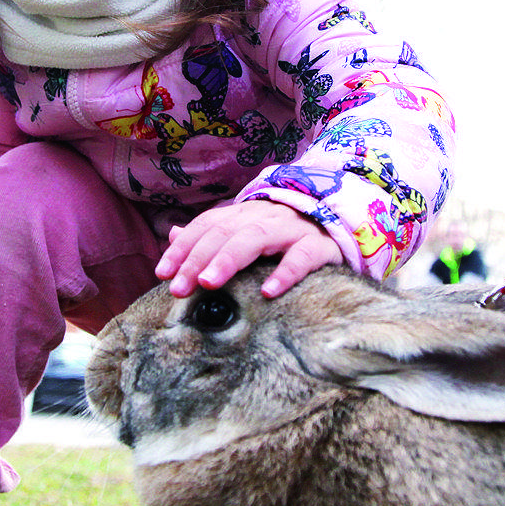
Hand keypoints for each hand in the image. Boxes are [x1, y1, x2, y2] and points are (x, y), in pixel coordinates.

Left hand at [156, 200, 345, 297]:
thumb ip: (212, 233)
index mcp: (244, 213)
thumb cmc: (285, 234)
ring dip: (229, 259)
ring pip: (256, 238)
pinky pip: (301, 257)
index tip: (163, 273)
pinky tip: (268, 291)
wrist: (341, 221)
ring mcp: (293, 229)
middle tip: (179, 287)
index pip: (207, 226)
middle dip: (198, 258)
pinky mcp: (320, 246)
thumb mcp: (247, 230)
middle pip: (225, 232)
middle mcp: (265, 216)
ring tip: (209, 283)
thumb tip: (173, 234)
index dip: (183, 248)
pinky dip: (284, 272)